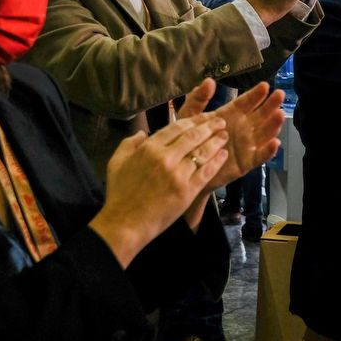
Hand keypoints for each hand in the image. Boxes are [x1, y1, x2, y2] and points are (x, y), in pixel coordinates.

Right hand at [90, 114, 228, 267]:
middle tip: (221, 121)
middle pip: (193, 136)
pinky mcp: (188, 190)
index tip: (203, 117)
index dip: (193, 120)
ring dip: (216, 141)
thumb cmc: (120, 193)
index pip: (176, 127)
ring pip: (202, 152)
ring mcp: (178, 174)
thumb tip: (142, 133)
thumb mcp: (116, 162)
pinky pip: (206, 171)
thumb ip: (129, 143)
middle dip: (209, 126)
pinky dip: (217, 161)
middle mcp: (165, 157)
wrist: (126, 222)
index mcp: (149, 148)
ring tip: (224, 135)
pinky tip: (224, 155)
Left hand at [178, 80, 284, 189]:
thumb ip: (198, 99)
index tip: (265, 85)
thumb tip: (209, 81)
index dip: (255, 95)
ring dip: (273, 125)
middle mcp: (242, 128)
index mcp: (230, 115)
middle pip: (260, 116)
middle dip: (270, 105)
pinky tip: (275, 143)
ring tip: (280, 115)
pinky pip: (259, 156)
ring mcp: (246, 145)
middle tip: (279, 94)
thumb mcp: (190, 117)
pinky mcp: (246, 163)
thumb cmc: (189, 141)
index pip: (246, 103)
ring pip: (264, 134)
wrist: (187, 168)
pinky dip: (268, 151)